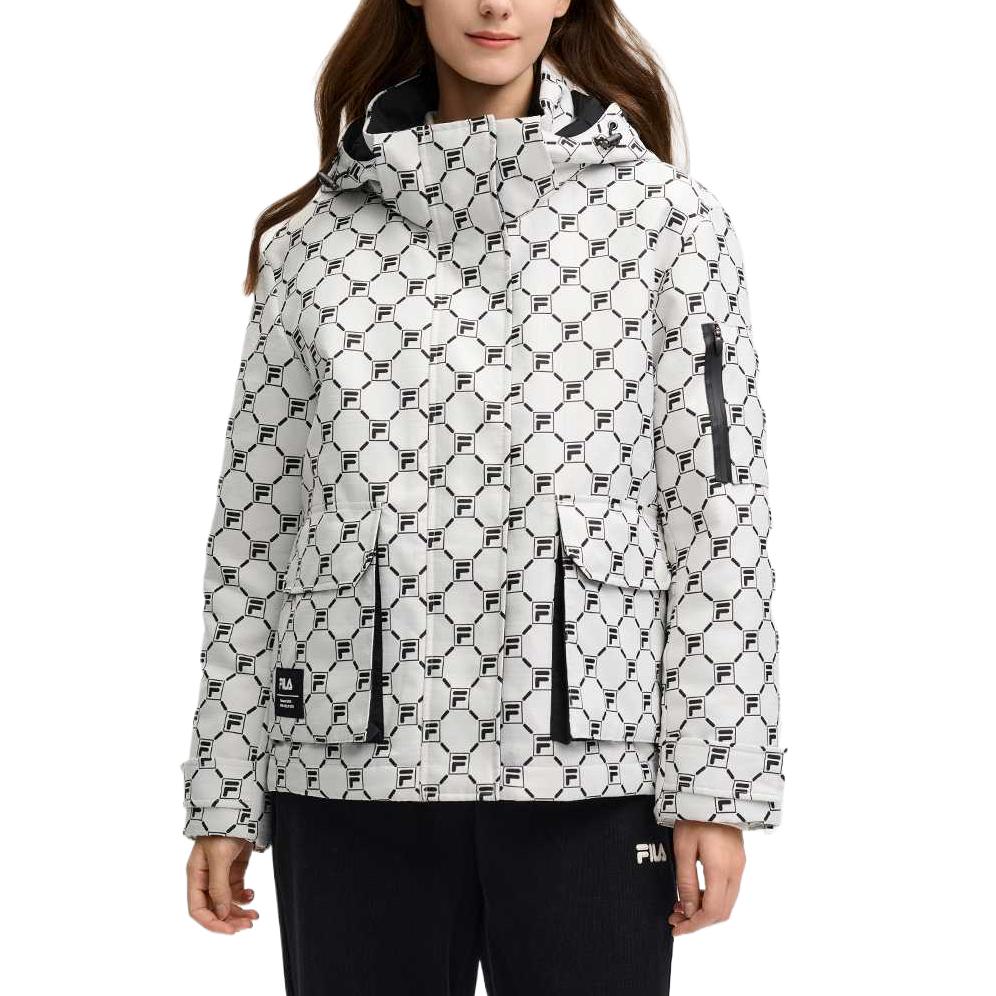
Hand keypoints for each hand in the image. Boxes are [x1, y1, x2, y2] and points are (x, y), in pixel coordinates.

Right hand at [186, 837, 258, 933]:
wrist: (238, 809)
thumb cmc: (222, 830)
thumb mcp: (219, 858)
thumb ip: (219, 887)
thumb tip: (221, 914)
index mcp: (196, 876)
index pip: (198, 909)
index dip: (212, 923)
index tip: (230, 930)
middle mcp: (206, 878)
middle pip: (214, 909)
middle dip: (230, 919)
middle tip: (248, 925)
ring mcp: (220, 874)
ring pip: (227, 902)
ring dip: (239, 911)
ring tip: (254, 916)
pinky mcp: (234, 869)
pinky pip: (236, 891)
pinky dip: (244, 897)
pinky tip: (252, 896)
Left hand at [668, 821, 744, 935]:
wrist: (714, 792)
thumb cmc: (694, 816)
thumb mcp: (683, 847)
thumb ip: (686, 881)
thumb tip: (688, 910)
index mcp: (721, 869)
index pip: (712, 911)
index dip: (694, 925)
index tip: (676, 929)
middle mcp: (736, 871)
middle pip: (722, 911)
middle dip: (698, 921)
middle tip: (675, 919)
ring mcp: (740, 865)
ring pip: (726, 902)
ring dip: (705, 910)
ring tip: (680, 907)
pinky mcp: (738, 860)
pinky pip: (728, 889)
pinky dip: (711, 898)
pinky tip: (694, 893)